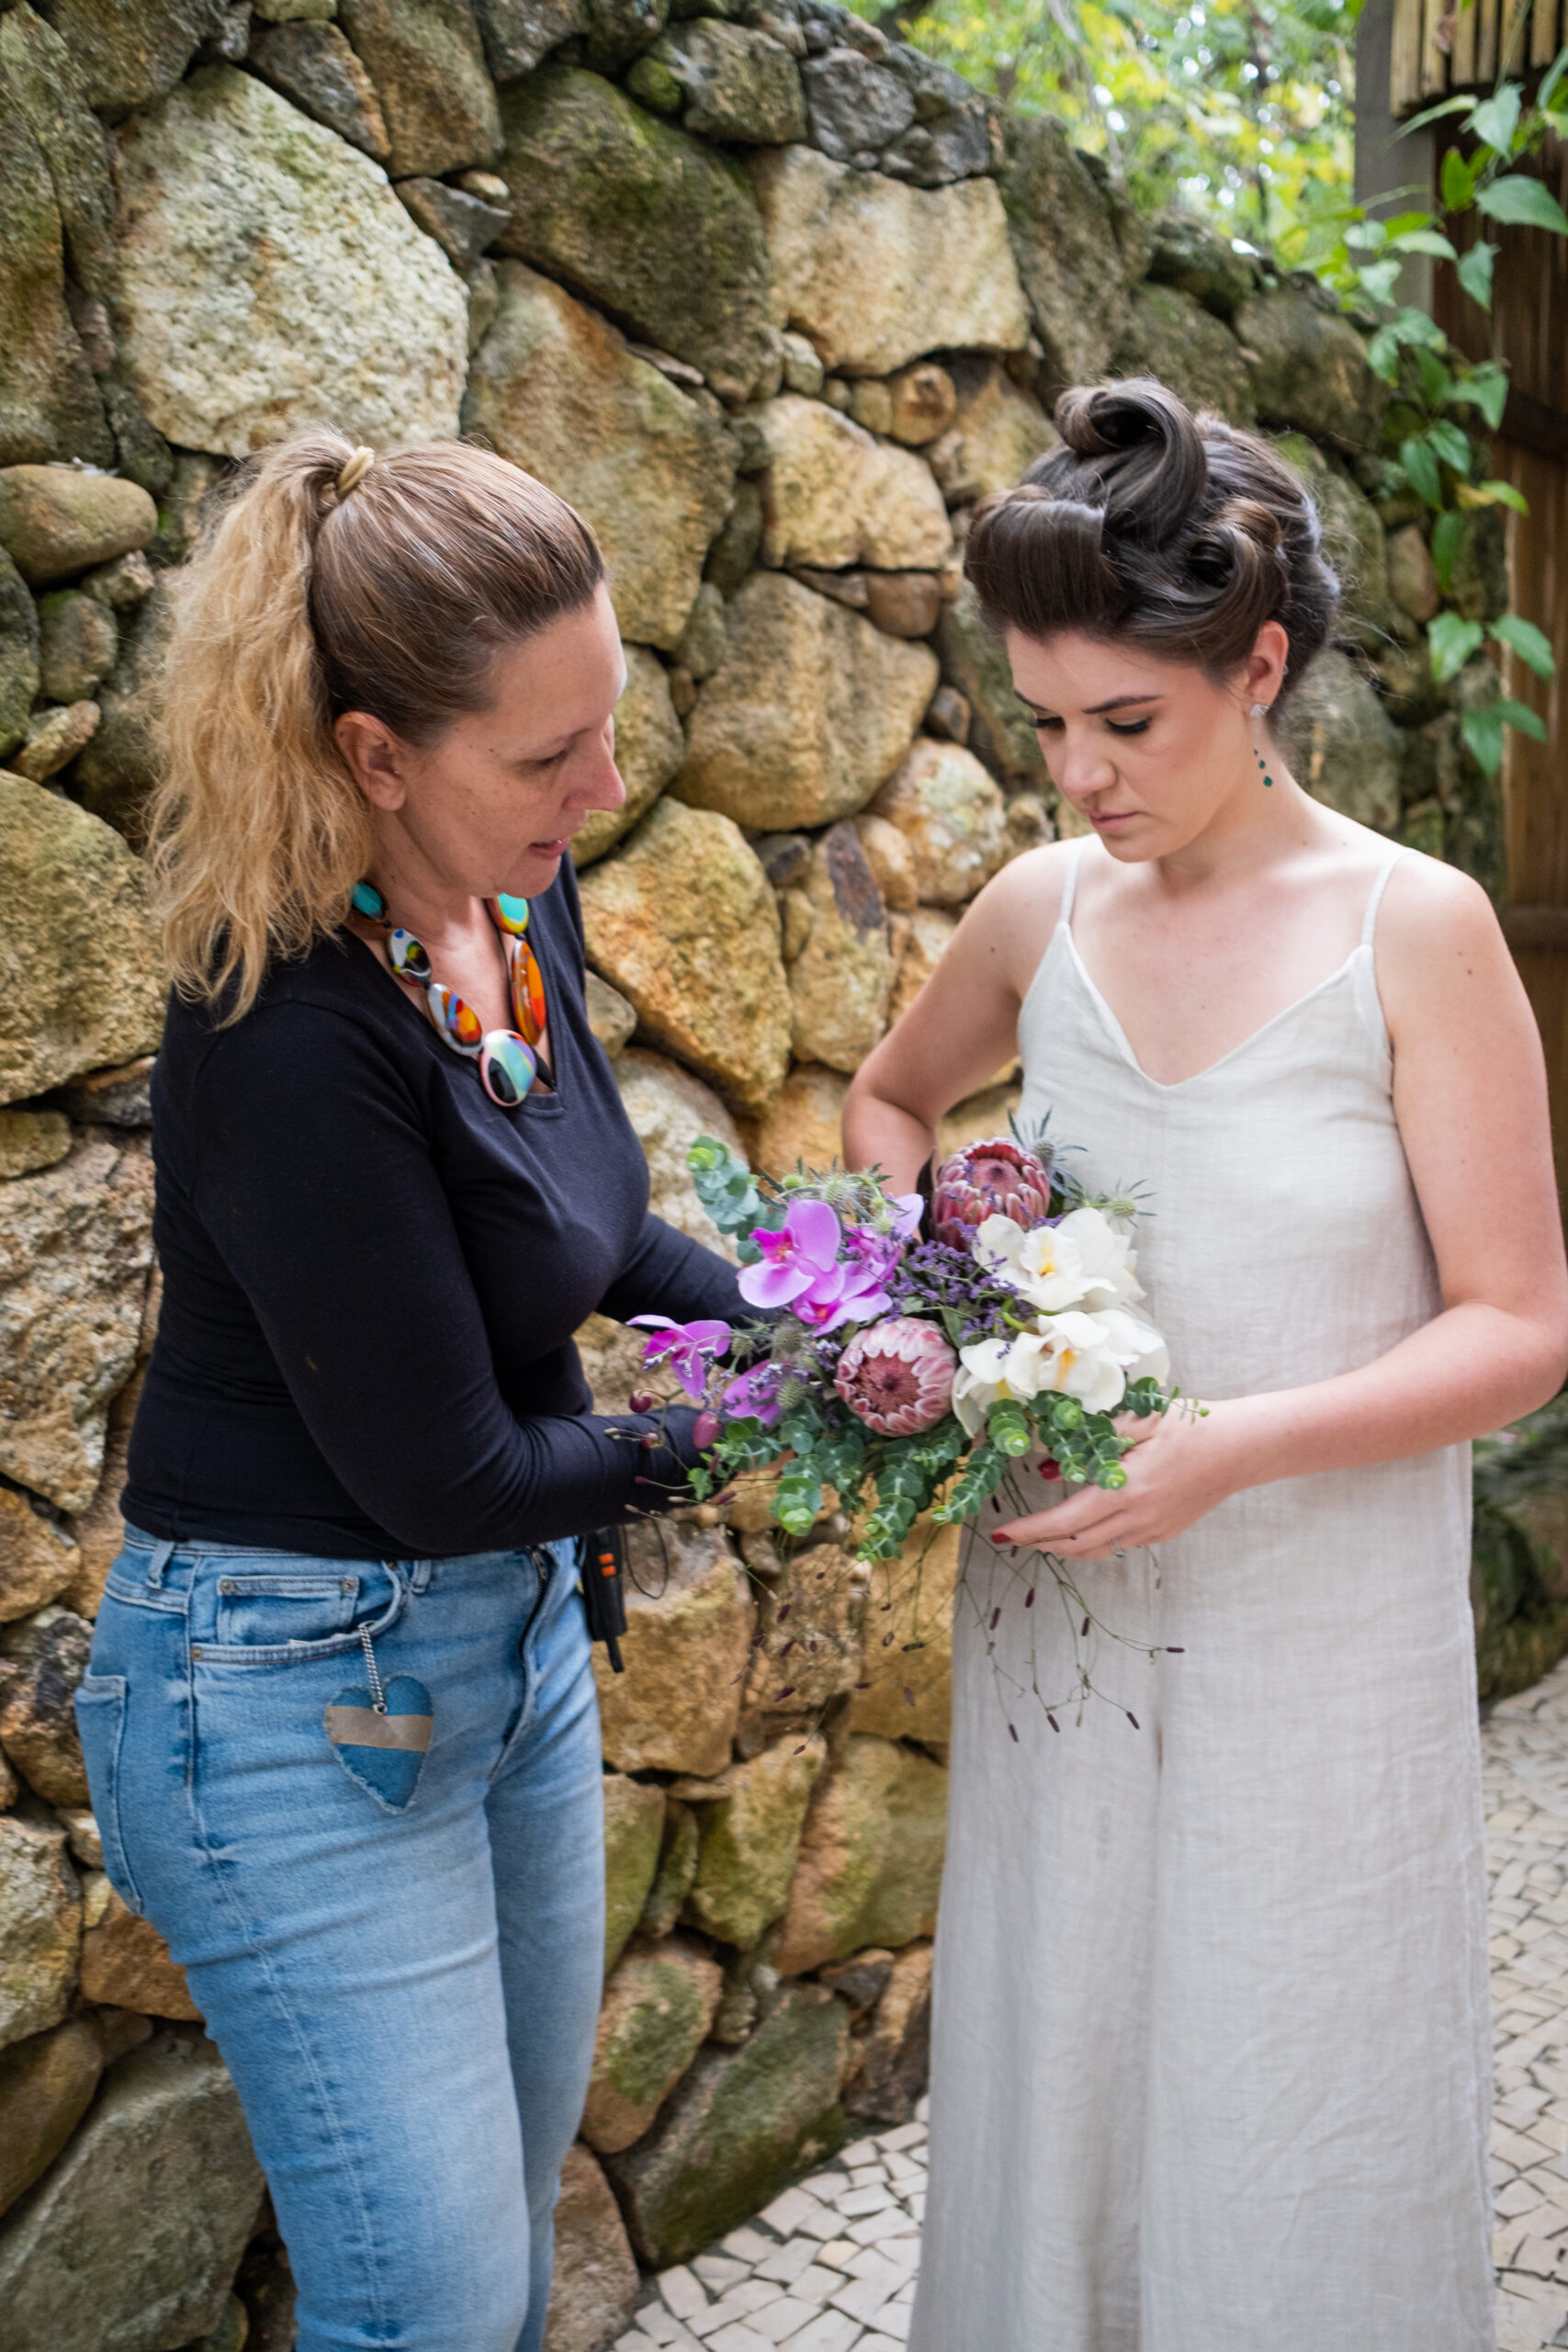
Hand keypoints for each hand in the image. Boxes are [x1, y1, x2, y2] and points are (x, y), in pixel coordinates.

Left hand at [991, 1399, 1244, 1559]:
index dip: (1030, 1531)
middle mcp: (1138, 1518)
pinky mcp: (1164, 1532)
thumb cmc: (1190, 1425)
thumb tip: (1049, 1469)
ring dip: (1063, 1547)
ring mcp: (1153, 1530)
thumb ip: (1093, 1443)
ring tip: (1039, 1538)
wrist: (1241, 1448)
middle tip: (1011, 1538)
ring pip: (1096, 1550)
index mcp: (1127, 1489)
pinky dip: (1092, 1540)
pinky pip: (1119, 1543)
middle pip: (1075, 1545)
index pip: (1065, 1522)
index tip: (1002, 1534)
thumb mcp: (1139, 1421)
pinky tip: (1082, 1527)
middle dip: (1038, 1544)